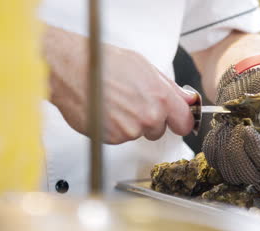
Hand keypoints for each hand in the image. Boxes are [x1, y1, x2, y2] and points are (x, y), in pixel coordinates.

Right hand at [43, 26, 196, 143]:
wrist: (73, 70)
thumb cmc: (105, 63)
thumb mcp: (144, 67)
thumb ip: (170, 88)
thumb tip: (186, 99)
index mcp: (161, 97)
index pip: (184, 123)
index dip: (179, 121)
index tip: (175, 119)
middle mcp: (148, 116)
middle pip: (159, 130)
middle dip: (150, 120)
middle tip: (133, 102)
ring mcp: (130, 130)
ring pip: (138, 134)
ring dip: (130, 123)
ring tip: (115, 103)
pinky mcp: (112, 138)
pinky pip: (120, 137)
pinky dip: (114, 128)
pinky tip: (106, 111)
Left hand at [202, 56, 259, 183]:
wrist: (249, 74)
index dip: (258, 151)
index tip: (246, 129)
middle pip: (251, 174)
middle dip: (237, 154)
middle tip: (234, 127)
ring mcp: (244, 154)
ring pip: (231, 172)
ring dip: (223, 150)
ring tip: (226, 125)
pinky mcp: (226, 150)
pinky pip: (215, 160)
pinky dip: (212, 147)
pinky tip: (218, 128)